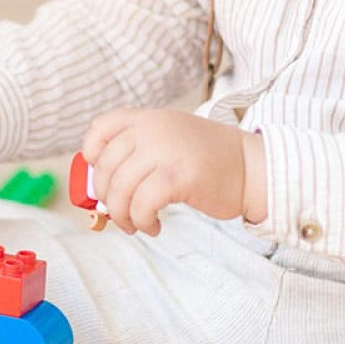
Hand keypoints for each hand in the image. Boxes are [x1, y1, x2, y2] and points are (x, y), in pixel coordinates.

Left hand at [80, 108, 265, 236]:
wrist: (252, 168)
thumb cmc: (213, 160)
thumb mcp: (173, 138)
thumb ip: (141, 149)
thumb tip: (103, 185)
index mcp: (150, 118)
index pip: (102, 126)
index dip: (92, 152)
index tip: (99, 172)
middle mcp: (154, 130)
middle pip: (106, 166)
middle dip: (107, 197)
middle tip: (119, 212)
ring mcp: (165, 151)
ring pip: (120, 190)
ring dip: (123, 215)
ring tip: (136, 224)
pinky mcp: (177, 177)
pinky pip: (141, 205)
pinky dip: (142, 221)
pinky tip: (153, 226)